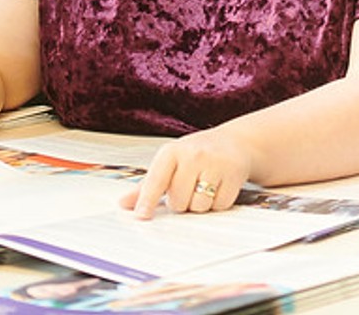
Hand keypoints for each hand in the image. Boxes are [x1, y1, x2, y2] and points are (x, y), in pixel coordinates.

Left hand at [121, 128, 255, 217]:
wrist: (234, 142)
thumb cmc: (196, 155)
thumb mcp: (170, 163)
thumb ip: (147, 186)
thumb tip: (124, 204)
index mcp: (171, 152)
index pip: (156, 181)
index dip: (148, 200)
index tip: (141, 216)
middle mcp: (193, 155)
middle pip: (178, 201)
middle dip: (181, 202)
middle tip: (188, 188)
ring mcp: (215, 163)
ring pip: (199, 206)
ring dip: (200, 204)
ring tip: (204, 186)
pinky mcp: (234, 173)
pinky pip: (220, 205)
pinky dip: (218, 203)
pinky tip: (220, 187)